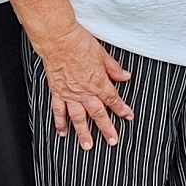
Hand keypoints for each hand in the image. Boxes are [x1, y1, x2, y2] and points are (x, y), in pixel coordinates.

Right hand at [33, 23, 133, 148]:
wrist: (58, 40)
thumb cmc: (79, 43)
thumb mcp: (103, 54)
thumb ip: (114, 68)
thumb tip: (125, 76)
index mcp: (98, 81)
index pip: (113, 99)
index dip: (122, 109)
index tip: (128, 116)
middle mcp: (85, 91)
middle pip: (98, 114)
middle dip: (106, 128)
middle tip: (112, 140)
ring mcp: (70, 94)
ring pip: (78, 118)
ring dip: (84, 132)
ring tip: (88, 145)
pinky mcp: (57, 92)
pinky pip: (59, 111)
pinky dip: (60, 123)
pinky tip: (63, 132)